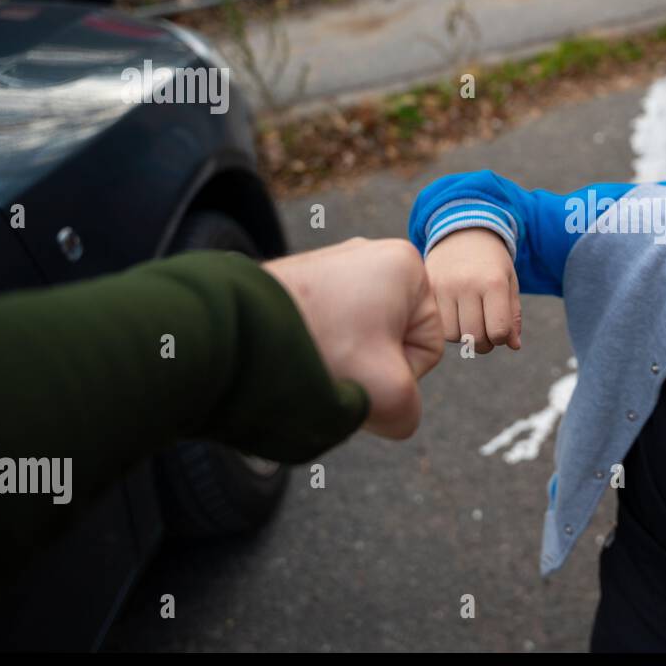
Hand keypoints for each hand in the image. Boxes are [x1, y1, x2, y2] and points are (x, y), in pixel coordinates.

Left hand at [262, 237, 443, 439]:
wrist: (239, 330)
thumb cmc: (322, 351)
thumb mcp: (389, 394)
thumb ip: (409, 411)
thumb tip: (393, 413)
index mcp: (407, 265)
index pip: (426, 347)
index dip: (398, 375)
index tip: (363, 370)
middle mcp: (373, 252)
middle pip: (393, 339)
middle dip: (368, 366)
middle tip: (338, 368)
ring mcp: (336, 261)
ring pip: (360, 335)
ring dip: (343, 358)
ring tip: (315, 358)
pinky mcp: (305, 276)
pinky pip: (331, 323)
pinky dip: (320, 344)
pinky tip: (300, 350)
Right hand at [423, 228, 521, 353]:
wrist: (463, 232)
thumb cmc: (492, 262)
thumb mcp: (509, 283)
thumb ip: (513, 315)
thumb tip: (514, 346)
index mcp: (493, 283)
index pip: (498, 331)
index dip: (501, 338)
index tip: (499, 330)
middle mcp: (467, 284)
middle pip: (474, 337)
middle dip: (483, 343)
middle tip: (485, 333)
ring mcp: (444, 286)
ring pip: (453, 335)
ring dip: (463, 336)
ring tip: (468, 321)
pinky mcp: (428, 288)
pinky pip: (437, 323)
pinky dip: (447, 326)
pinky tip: (453, 314)